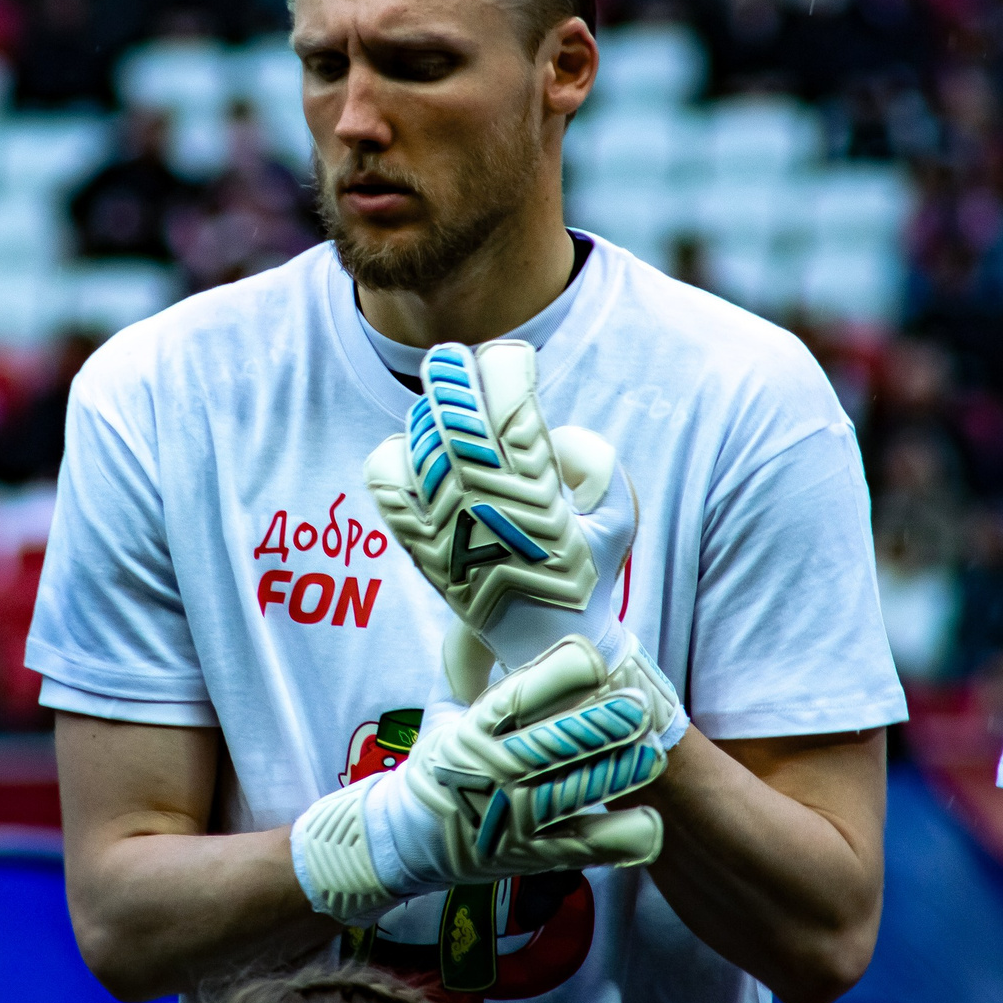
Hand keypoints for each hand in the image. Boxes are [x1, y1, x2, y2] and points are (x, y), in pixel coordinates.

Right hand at [290, 638, 675, 923]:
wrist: (406, 839)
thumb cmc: (437, 762)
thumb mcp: (443, 708)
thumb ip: (466, 657)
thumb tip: (480, 601)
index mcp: (470, 730)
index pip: (514, 698)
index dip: (555, 677)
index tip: (592, 656)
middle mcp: (491, 773)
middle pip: (550, 745)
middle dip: (598, 725)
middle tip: (638, 704)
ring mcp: (512, 819)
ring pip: (572, 794)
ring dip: (615, 774)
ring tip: (651, 754)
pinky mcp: (532, 854)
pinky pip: (583, 847)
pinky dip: (618, 837)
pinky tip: (648, 820)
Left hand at [366, 339, 638, 673]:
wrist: (546, 644)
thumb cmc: (586, 574)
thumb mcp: (617, 517)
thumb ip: (596, 463)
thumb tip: (552, 437)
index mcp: (539, 489)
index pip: (511, 405)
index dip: (508, 365)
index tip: (514, 358)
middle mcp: (485, 499)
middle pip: (454, 409)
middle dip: (456, 372)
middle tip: (460, 363)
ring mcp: (446, 519)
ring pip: (421, 435)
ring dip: (433, 411)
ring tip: (449, 414)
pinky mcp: (417, 541)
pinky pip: (385, 477)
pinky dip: (395, 453)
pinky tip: (415, 453)